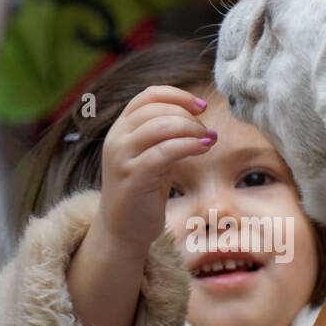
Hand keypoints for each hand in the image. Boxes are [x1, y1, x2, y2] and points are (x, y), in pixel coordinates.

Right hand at [93, 85, 214, 252]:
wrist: (122, 229)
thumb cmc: (142, 191)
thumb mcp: (152, 155)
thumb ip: (165, 135)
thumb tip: (196, 115)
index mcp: (121, 129)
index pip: (148, 96)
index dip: (178, 95)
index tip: (201, 106)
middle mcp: (117, 139)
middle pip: (156, 109)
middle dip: (188, 115)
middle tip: (207, 131)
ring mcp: (121, 158)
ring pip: (160, 127)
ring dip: (191, 129)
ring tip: (208, 140)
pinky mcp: (132, 178)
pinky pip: (164, 152)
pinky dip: (188, 146)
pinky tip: (203, 149)